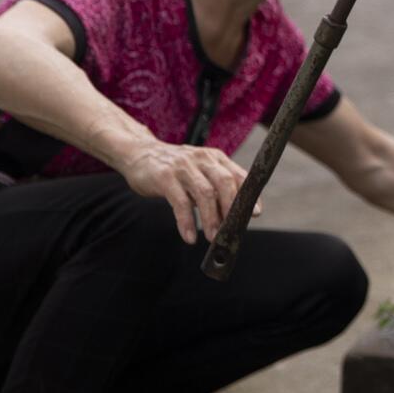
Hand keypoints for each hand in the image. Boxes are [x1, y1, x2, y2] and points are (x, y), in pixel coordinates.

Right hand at [118, 141, 248, 242]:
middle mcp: (202, 159)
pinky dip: (186, 222)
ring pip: (204, 193)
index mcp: (215, 158)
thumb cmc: (175, 169)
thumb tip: (234, 217)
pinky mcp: (164, 177)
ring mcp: (183, 167)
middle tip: (231, 231)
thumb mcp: (200, 173)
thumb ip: (216, 189)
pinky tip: (189, 236)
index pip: (238, 175)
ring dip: (210, 218)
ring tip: (212, 238)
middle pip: (224, 182)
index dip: (248, 196)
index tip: (255, 214)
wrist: (139, 154)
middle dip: (230, 209)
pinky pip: (180, 202)